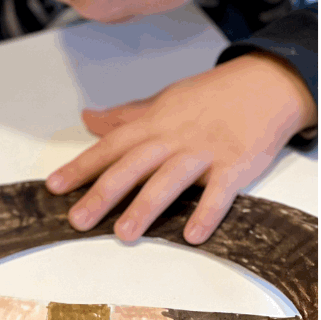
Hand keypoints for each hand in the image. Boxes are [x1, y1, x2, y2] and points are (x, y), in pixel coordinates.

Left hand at [46, 53, 316, 243]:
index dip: (81, 167)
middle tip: (77, 220)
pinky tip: (192, 235)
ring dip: (146, 207)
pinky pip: (220, 191)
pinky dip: (208, 211)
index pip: (110, 147)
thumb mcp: (162, 101)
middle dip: (103, 193)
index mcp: (152, 125)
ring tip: (124, 234)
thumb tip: (87, 118)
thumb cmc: (208, 98)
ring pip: (169, 179)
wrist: (267, 84)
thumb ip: (124, 116)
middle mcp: (173, 138)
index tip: (53, 187)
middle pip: (132, 166)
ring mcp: (204, 152)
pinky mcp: (235, 165)